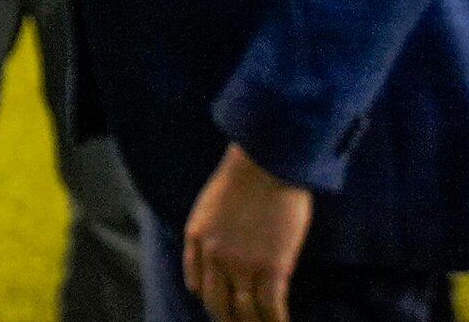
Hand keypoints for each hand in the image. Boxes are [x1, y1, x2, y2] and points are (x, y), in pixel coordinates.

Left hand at [183, 144, 313, 321]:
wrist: (267, 162)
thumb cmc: (245, 175)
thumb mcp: (210, 203)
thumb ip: (209, 231)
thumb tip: (218, 255)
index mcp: (197, 238)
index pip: (196, 284)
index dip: (211, 299)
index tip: (225, 306)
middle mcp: (214, 257)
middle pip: (217, 304)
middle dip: (229, 319)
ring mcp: (242, 265)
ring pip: (244, 312)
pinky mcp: (272, 268)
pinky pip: (271, 308)